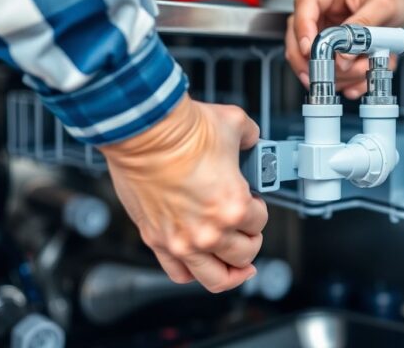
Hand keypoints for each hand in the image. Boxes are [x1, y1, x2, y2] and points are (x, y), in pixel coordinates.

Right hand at [99, 96, 267, 292]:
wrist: (143, 129)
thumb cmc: (182, 129)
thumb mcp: (235, 124)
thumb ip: (249, 138)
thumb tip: (250, 139)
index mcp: (233, 206)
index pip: (260, 221)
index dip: (259, 208)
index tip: (252, 202)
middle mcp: (209, 231)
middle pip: (244, 254)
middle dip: (249, 238)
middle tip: (245, 227)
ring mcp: (181, 240)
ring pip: (217, 278)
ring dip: (230, 270)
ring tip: (235, 262)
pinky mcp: (157, 240)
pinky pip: (180, 273)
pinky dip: (194, 273)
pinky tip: (202, 264)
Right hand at [285, 0, 403, 99]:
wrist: (398, 7)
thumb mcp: (385, 6)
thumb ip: (364, 27)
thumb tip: (344, 55)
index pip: (305, 5)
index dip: (302, 29)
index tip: (309, 50)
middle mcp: (321, 12)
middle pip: (296, 37)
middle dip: (311, 62)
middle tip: (330, 75)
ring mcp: (322, 33)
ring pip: (309, 61)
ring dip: (335, 75)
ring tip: (362, 72)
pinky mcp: (329, 52)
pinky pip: (327, 73)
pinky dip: (344, 82)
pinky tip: (360, 79)